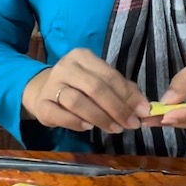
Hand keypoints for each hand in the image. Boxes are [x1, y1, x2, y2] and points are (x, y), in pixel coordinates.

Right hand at [21, 48, 149, 133]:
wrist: (43, 91)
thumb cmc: (78, 86)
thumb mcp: (99, 80)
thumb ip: (121, 90)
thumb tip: (143, 106)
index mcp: (82, 56)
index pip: (110, 75)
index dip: (128, 95)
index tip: (142, 111)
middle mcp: (65, 67)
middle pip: (96, 88)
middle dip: (117, 109)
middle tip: (131, 124)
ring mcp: (51, 85)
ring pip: (78, 102)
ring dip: (100, 118)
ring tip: (114, 128)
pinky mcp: (42, 105)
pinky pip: (61, 115)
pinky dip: (77, 123)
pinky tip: (88, 127)